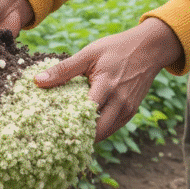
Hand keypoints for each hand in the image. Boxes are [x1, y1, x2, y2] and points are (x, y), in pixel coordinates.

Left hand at [35, 18, 182, 140]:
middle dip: (77, 138)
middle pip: (97, 131)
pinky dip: (99, 131)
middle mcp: (120, 102)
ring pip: (105, 133)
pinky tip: (83, 130)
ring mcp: (127, 109)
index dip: (68, 125)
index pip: (85, 114)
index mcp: (106, 86)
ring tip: (66, 138)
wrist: (151, 48)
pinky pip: (112, 128)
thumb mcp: (89, 54)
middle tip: (55, 140)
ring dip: (88, 137)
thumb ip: (64, 69)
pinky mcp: (131, 112)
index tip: (49, 132)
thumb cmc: (117, 48)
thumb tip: (38, 81)